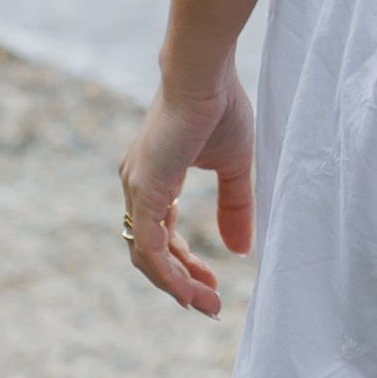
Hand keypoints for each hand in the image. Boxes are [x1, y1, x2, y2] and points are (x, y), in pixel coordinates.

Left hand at [121, 67, 255, 314]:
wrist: (205, 73)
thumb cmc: (219, 105)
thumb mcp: (233, 165)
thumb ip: (234, 207)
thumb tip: (240, 251)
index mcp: (155, 178)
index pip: (163, 235)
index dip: (185, 263)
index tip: (212, 284)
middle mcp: (138, 186)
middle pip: (151, 252)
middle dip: (181, 281)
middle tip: (211, 302)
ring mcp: (136, 189)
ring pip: (147, 256)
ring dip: (176, 285)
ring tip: (207, 303)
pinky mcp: (143, 191)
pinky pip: (150, 247)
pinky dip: (168, 274)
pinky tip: (189, 290)